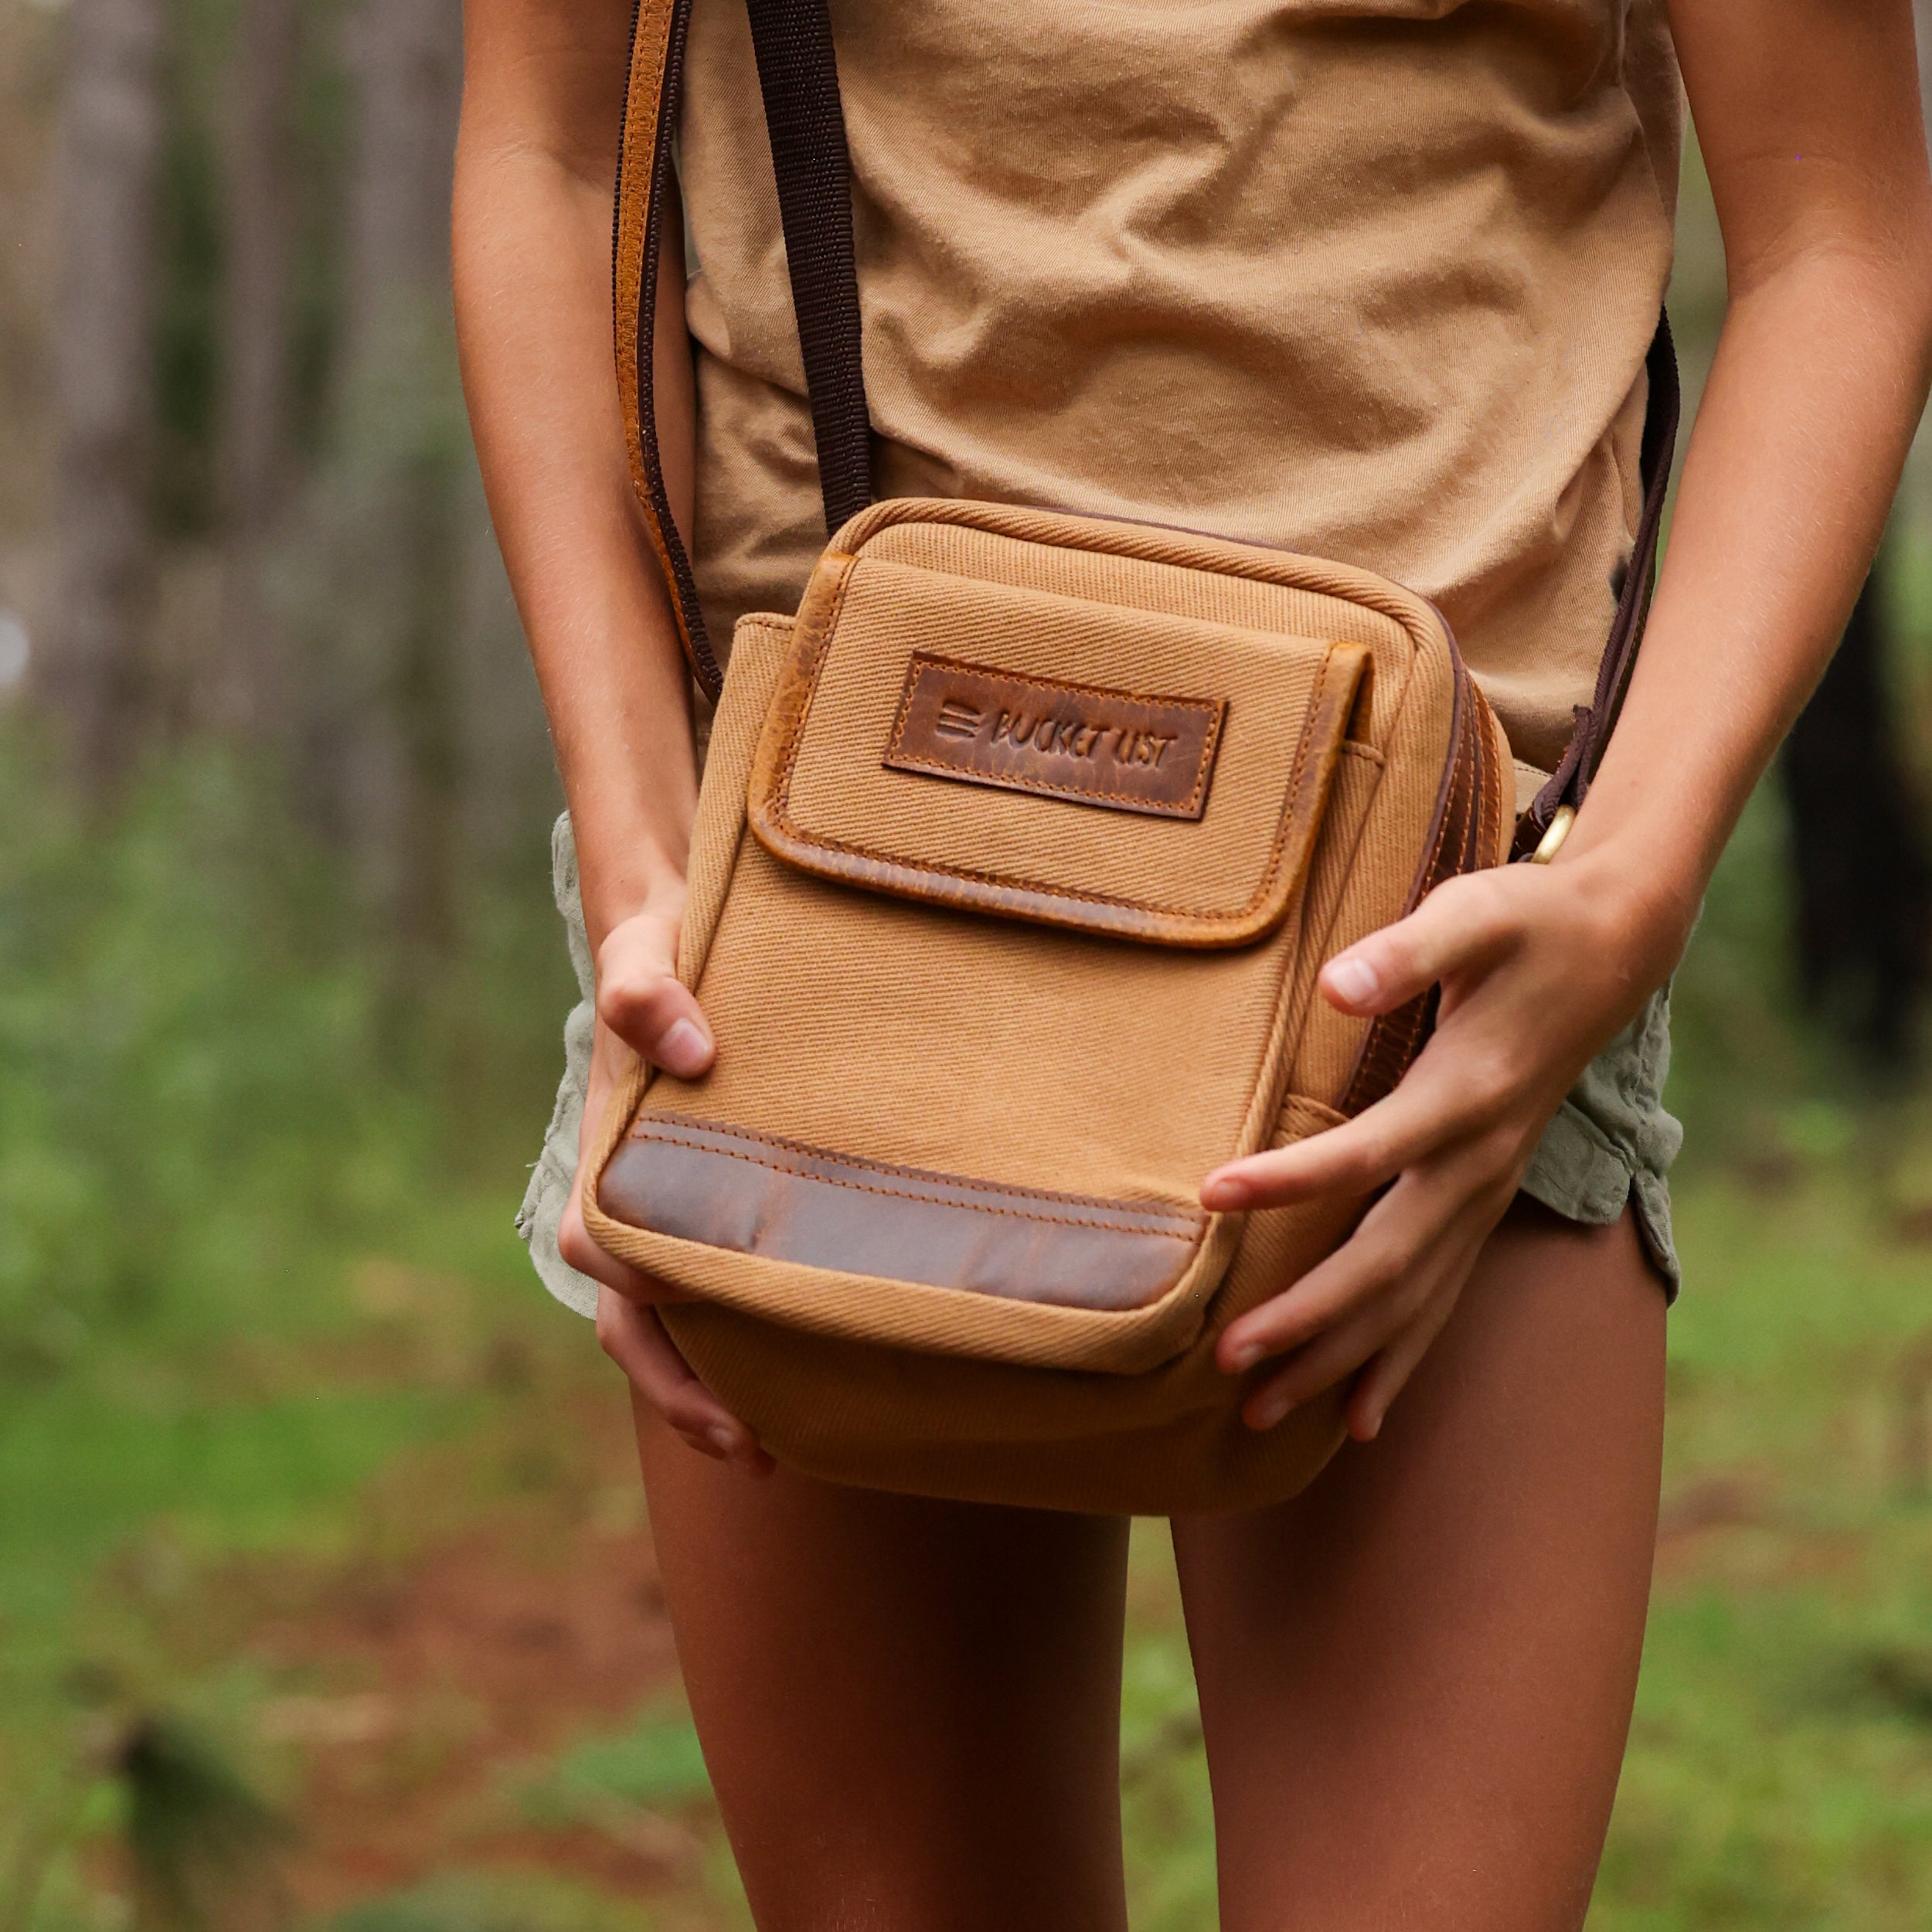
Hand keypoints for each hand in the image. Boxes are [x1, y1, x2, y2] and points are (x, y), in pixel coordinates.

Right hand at [558, 898, 773, 1474]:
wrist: (679, 925)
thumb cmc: (662, 946)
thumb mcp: (645, 951)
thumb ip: (645, 990)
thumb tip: (685, 1047)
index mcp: (609, 1155)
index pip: (606, 1250)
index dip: (648, 1305)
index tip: (707, 1340)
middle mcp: (633, 1194)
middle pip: (636, 1316)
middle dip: (684, 1389)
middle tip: (756, 1448)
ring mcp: (671, 1206)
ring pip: (674, 1319)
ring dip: (714, 1385)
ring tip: (780, 1449)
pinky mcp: (718, 1202)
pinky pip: (717, 1286)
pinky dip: (748, 1338)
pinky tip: (812, 1366)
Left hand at [1200, 848, 1686, 1444]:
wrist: (1612, 948)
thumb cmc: (1526, 924)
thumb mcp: (1472, 915)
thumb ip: (1408, 953)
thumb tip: (1338, 985)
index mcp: (1468, 1094)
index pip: (1369, 1150)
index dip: (1291, 1178)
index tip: (1211, 1195)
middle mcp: (1480, 1163)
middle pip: (1389, 1261)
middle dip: (1310, 1318)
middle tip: (1227, 1360)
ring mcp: (1486, 1193)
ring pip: (1411, 1301)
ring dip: (1338, 1359)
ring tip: (1258, 1415)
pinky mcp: (1483, 1201)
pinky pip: (1441, 1300)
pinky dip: (1399, 1361)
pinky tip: (1359, 1420)